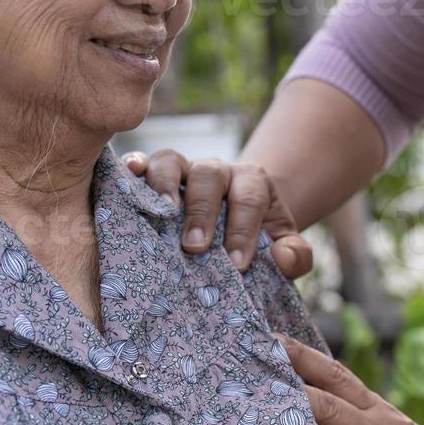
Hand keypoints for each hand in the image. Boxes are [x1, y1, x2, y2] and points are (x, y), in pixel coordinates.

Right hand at [121, 150, 313, 277]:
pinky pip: (143, 161)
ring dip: (164, 184)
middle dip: (203, 211)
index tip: (237, 264)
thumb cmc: (259, 237)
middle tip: (195, 247)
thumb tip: (283, 257)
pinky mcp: (156, 175)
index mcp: (252, 183)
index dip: (244, 230)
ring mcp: (185, 170)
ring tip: (160, 213)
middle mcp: (218, 171)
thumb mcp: (285, 246)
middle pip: (210, 176)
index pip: (249, 199)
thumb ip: (296, 255)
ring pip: (172, 160)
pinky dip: (134, 166)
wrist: (238, 218)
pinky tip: (126, 175)